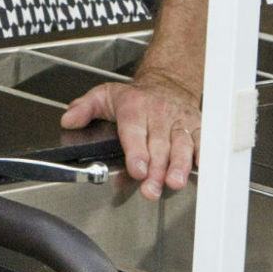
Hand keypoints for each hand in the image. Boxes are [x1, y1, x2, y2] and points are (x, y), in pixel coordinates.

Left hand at [60, 69, 198, 198]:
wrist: (169, 82)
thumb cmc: (136, 96)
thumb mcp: (105, 95)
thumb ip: (85, 108)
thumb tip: (69, 120)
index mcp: (134, 108)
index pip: (134, 132)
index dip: (137, 152)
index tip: (137, 169)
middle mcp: (158, 115)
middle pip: (158, 145)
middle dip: (156, 169)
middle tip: (151, 189)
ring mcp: (179, 122)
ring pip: (181, 145)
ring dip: (178, 166)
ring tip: (174, 182)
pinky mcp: (196, 126)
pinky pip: (202, 140)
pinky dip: (203, 154)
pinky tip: (200, 167)